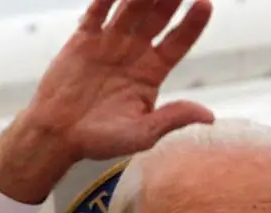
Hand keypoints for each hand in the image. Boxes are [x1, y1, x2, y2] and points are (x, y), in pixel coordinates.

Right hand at [0, 0, 213, 201]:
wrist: (60, 135)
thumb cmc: (104, 140)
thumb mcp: (144, 133)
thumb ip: (174, 118)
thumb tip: (210, 116)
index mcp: (152, 74)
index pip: (177, 42)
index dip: (191, 24)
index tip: (206, 4)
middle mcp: (134, 53)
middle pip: (157, 18)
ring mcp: (109, 43)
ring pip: (130, 8)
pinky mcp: (83, 39)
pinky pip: (97, 11)